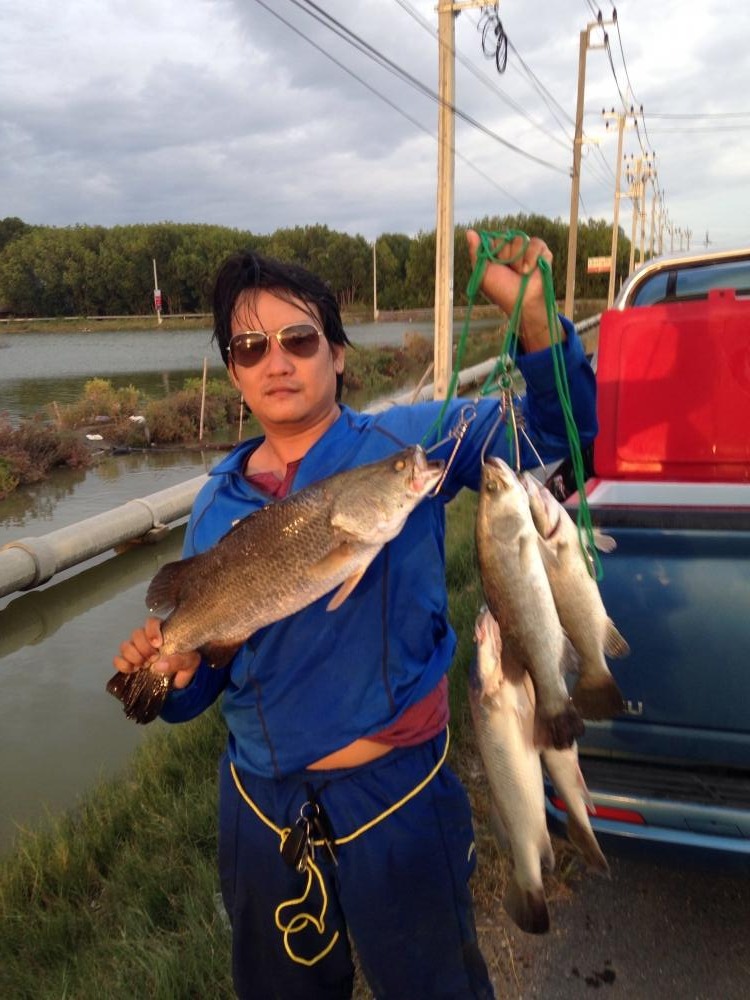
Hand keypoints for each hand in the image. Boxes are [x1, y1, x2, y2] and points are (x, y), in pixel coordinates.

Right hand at [113, 616, 200, 689]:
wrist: (181, 675)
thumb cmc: (186, 661)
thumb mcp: (190, 662)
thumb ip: (179, 661)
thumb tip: (159, 665)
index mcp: (162, 631)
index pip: (151, 622)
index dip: (151, 631)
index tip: (158, 644)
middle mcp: (146, 637)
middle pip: (136, 634)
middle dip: (143, 647)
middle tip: (153, 659)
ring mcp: (136, 649)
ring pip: (125, 645)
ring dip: (133, 656)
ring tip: (143, 666)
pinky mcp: (129, 661)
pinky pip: (118, 659)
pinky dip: (122, 664)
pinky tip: (133, 670)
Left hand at [466, 229, 563, 351]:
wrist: (522, 303)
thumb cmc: (501, 291)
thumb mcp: (483, 273)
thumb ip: (476, 252)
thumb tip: (469, 232)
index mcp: (498, 253)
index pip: (494, 238)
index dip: (493, 250)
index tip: (494, 264)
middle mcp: (513, 249)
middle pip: (506, 237)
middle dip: (505, 256)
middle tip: (508, 271)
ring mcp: (528, 250)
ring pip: (520, 239)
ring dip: (518, 260)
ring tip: (520, 273)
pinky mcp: (543, 253)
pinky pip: (536, 243)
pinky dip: (531, 257)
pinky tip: (529, 270)